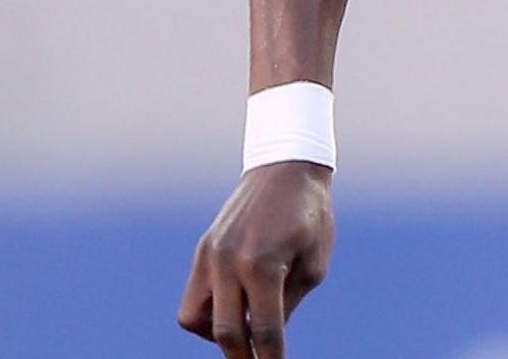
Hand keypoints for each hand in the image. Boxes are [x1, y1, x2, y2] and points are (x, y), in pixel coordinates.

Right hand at [178, 161, 334, 356]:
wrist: (286, 168)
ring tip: (245, 331)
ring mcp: (209, 255)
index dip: (271, 358)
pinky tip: (233, 309)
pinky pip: (193, 297)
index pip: (264, 329)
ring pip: (196, 319)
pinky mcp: (202, 250)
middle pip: (225, 332)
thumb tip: (266, 336)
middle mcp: (228, 262)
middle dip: (242, 358)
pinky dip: (209, 313)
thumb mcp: (314, 263)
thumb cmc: (311, 215)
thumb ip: (287, 303)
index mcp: (263, 265)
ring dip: (219, 335)